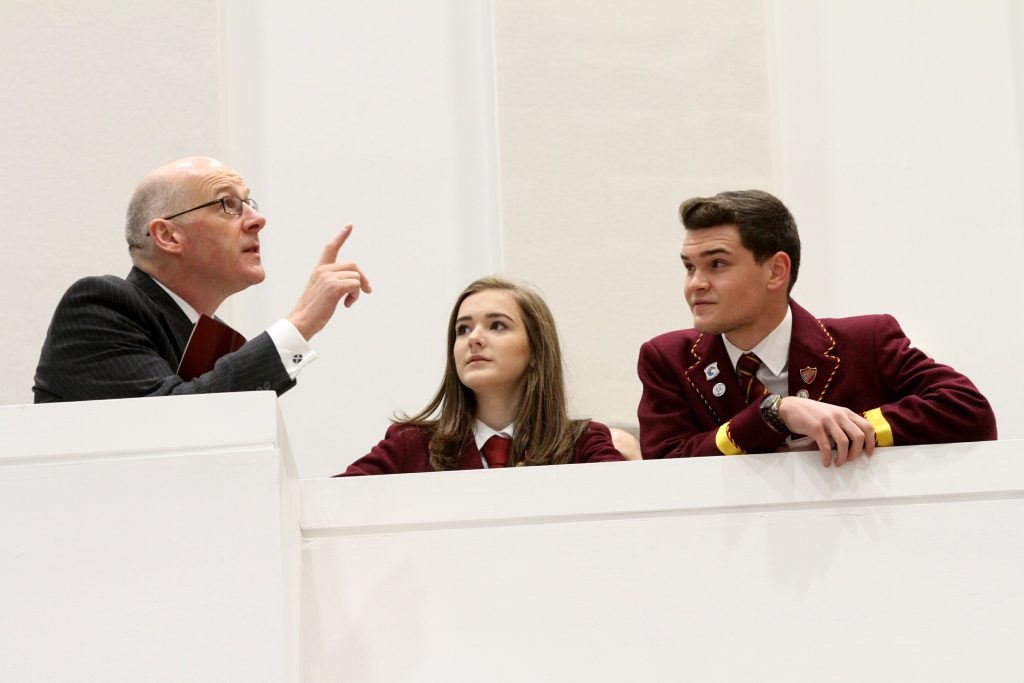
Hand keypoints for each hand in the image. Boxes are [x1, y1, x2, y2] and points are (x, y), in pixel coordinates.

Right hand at [287, 225, 371, 339]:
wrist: (301, 322)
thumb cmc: (313, 312)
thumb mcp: (323, 292)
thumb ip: (335, 283)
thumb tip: (357, 284)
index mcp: (319, 270)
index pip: (331, 248)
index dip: (341, 236)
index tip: (350, 225)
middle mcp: (323, 270)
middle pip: (353, 265)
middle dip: (362, 278)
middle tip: (366, 291)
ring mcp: (328, 277)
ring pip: (356, 276)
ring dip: (358, 291)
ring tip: (348, 302)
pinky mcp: (334, 286)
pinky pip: (355, 285)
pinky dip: (356, 296)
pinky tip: (346, 304)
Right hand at [776, 397, 874, 466]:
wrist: (790, 407)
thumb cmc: (811, 413)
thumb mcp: (832, 413)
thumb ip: (844, 423)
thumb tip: (855, 442)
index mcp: (846, 412)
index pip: (867, 427)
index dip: (871, 442)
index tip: (869, 453)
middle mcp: (839, 415)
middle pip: (858, 436)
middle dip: (857, 452)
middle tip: (850, 460)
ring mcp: (827, 421)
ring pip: (844, 442)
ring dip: (843, 457)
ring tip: (838, 463)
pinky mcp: (815, 427)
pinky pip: (826, 446)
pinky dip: (828, 457)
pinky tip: (826, 462)